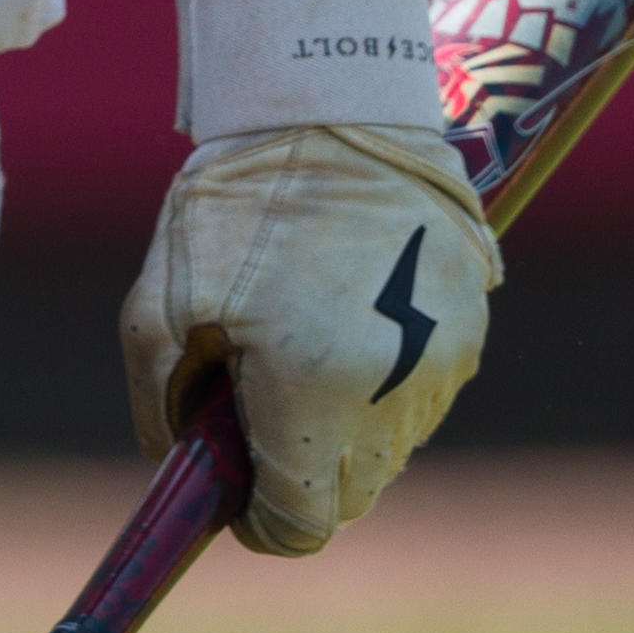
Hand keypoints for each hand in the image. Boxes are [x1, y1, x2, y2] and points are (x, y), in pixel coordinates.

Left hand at [119, 121, 497, 553]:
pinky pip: (422, 393)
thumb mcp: (159, 305)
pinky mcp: (473, 329)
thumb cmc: (234, 204)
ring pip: (390, 447)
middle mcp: (394, 396)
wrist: (331, 108)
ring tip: (293, 349)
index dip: (261, 523)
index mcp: (313, 394)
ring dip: (342, 429)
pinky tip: (342, 320)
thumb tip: (180, 467)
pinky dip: (382, 384)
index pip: (302, 522)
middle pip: (350, 494)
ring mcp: (446, 366)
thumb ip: (163, 404)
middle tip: (251, 417)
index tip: (234, 503)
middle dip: (297, 476)